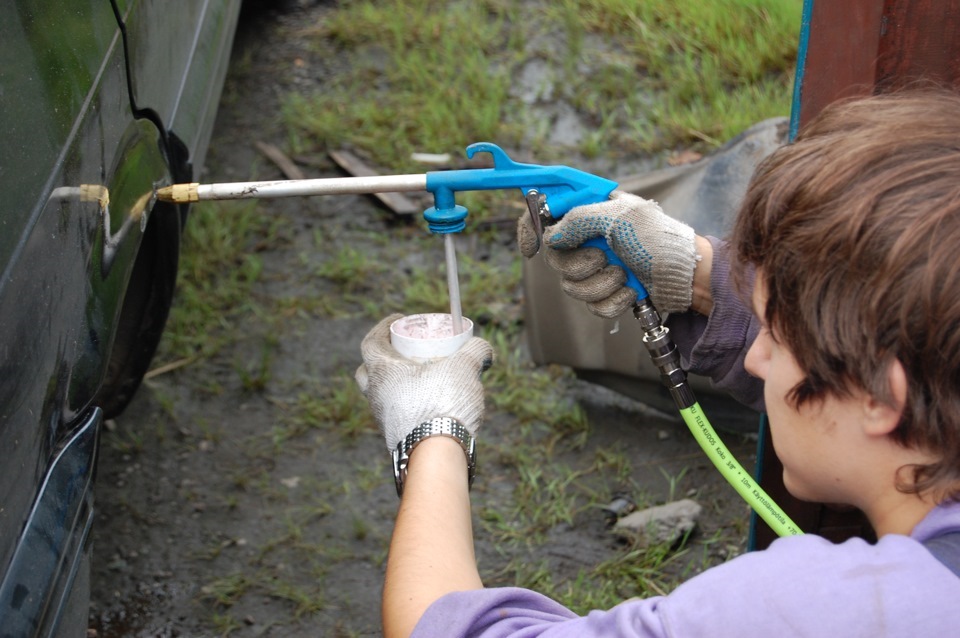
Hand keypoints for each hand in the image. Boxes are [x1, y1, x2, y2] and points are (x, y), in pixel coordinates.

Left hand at [355, 314, 493, 450]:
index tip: (398, 320)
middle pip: (368, 371)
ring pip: (383, 395)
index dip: (382, 327)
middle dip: (384, 358)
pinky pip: (397, 415)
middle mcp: (376, 395)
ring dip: (398, 384)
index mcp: (382, 371)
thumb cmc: (443, 403)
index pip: (371, 342)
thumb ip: (475, 351)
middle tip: (405, 351)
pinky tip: (431, 404)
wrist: (438, 454)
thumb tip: (483, 348)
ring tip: (423, 378)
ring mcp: (383, 419)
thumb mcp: (464, 367)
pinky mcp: (395, 438)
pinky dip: (409, 405)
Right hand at [517, 191, 697, 316]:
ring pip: (572, 286)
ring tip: (624, 275)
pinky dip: (612, 301)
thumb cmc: (659, 238)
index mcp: (590, 211)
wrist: (687, 275)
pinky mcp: (608, 291)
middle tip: (603, 259)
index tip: (529, 249)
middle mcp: (590, 238)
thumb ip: (579, 219)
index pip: (548, 213)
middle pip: (556, 258)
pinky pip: (592, 305)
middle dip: (579, 265)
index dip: (530, 228)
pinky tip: (631, 291)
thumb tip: (552, 235)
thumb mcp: (619, 217)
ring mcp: (599, 266)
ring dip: (600, 284)